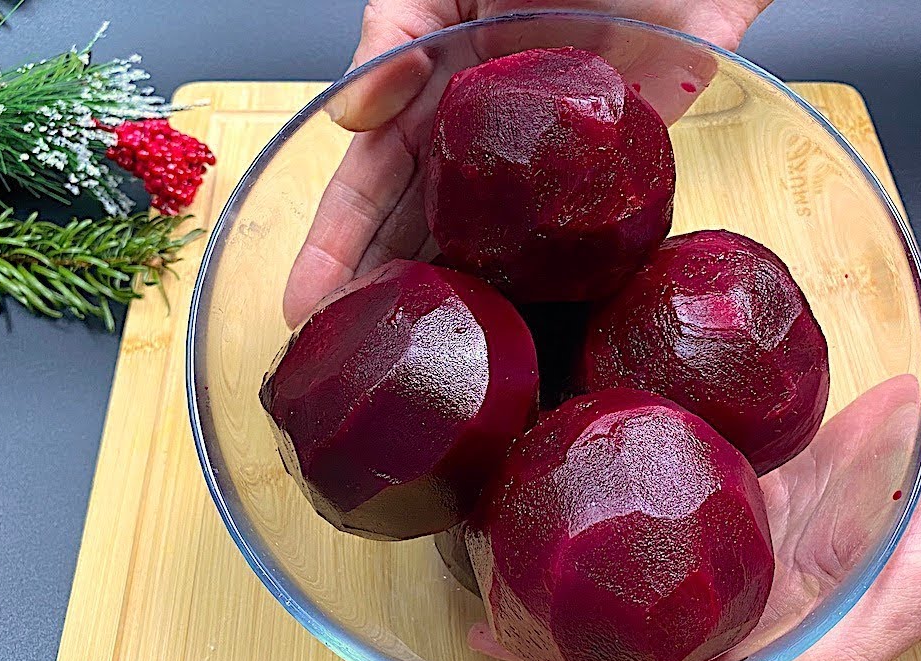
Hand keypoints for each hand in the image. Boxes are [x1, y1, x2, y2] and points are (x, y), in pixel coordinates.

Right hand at [282, 0, 773, 326]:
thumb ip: (396, 29)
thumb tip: (351, 117)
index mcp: (437, 96)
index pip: (371, 181)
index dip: (336, 243)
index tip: (303, 305)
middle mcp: (486, 147)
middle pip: (422, 233)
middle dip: (381, 295)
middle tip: (347, 359)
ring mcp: (548, 172)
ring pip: (490, 252)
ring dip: (454, 306)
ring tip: (419, 367)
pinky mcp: (616, 182)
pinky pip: (575, 247)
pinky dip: (549, 292)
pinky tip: (522, 335)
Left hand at [471, 356, 920, 660]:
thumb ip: (848, 643)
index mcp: (803, 636)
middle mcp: (772, 600)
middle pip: (658, 641)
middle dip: (575, 648)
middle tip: (491, 634)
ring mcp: (761, 545)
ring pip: (661, 581)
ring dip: (592, 588)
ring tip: (512, 580)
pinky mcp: (758, 490)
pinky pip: (684, 512)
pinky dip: (632, 523)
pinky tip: (582, 512)